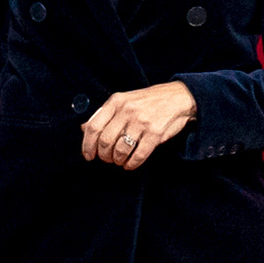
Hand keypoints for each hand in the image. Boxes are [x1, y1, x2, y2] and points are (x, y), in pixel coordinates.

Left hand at [82, 81, 196, 170]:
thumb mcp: (124, 101)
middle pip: (105, 141)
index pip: (94, 126)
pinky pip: (139, 154)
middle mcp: (127, 111)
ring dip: (118, 160)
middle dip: (104, 155)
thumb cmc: (149, 101)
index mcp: (116, 101)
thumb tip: (84, 129)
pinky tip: (130, 164)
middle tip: (107, 159)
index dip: (87, 145)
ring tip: (119, 161)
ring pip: (121, 149)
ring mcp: (141, 122)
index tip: (88, 155)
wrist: (179, 98)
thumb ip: (104, 114)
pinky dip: (132, 164)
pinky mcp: (155, 133)